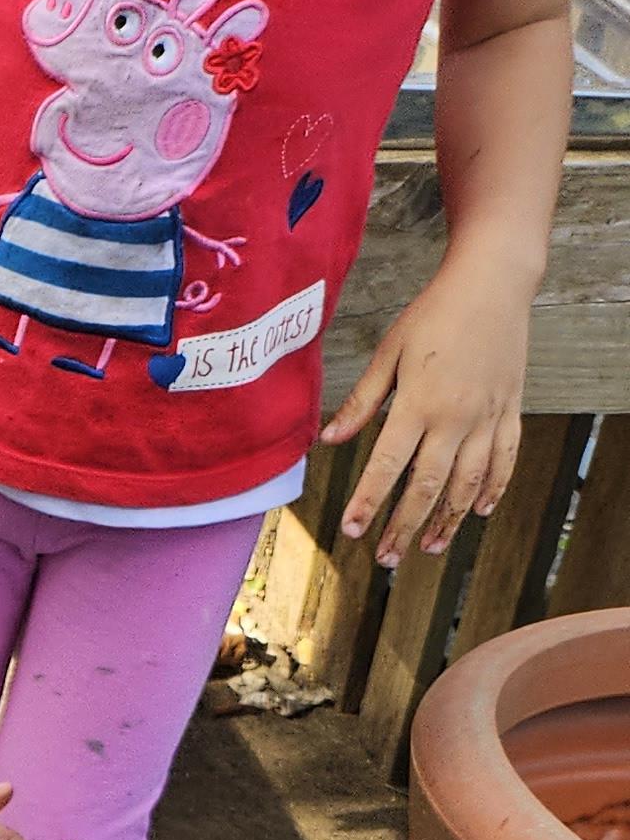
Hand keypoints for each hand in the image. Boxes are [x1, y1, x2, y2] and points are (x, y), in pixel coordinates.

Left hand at [325, 254, 529, 567]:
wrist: (493, 280)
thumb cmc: (435, 313)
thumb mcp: (389, 352)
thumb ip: (361, 402)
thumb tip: (328, 440)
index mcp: (419, 403)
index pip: (386, 466)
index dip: (367, 502)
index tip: (350, 531)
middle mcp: (456, 416)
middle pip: (427, 487)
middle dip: (403, 526)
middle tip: (385, 558)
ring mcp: (487, 415)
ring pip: (468, 482)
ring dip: (448, 520)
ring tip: (427, 547)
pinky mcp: (510, 408)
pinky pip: (505, 458)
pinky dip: (493, 488)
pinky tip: (478, 512)